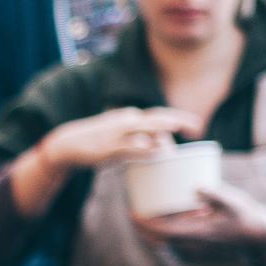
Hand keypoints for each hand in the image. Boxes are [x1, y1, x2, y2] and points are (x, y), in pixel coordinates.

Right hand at [41, 107, 201, 173]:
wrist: (68, 144)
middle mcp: (126, 121)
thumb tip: (160, 148)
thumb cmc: (97, 142)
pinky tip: (156, 149)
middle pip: (157, 118)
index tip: (195, 126)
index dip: (178, 118)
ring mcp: (118, 133)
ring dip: (163, 129)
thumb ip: (140, 141)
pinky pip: (130, 146)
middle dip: (178, 121)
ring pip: (145, 128)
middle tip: (197, 127)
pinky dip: (143, 146)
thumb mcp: (120, 138)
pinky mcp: (109, 147)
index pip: (158, 116)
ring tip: (180, 129)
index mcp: (129, 117)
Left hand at [132, 183, 265, 251]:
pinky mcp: (197, 245)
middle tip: (131, 212)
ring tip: (141, 214)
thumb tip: (197, 186)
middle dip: (142, 228)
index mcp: (198, 233)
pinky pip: (174, 240)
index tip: (132, 214)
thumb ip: (216, 195)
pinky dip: (163, 230)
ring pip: (165, 241)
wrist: (257, 238)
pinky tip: (160, 217)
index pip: (164, 232)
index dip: (145, 225)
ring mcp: (194, 246)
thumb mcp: (234, 202)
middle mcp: (193, 243)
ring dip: (151, 230)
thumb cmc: (246, 217)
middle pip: (159, 239)